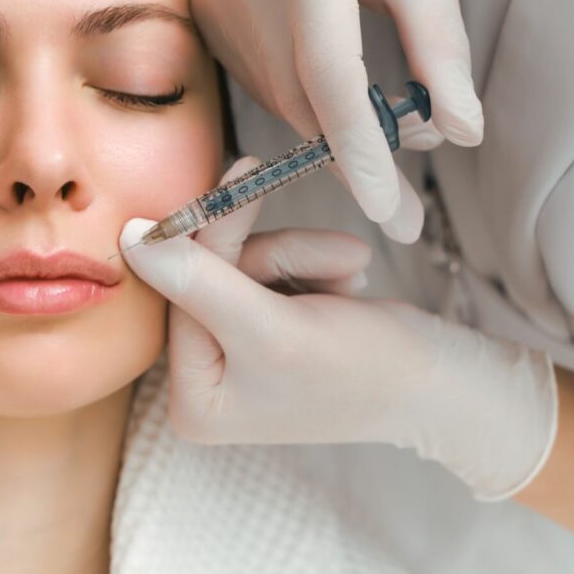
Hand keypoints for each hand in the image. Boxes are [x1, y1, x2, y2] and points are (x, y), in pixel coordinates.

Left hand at [120, 158, 556, 500]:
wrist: (445, 385)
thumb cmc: (367, 369)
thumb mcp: (274, 326)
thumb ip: (199, 281)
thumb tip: (128, 238)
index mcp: (193, 402)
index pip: (181, 295)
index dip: (216, 235)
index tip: (244, 171)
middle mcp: (203, 384)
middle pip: (208, 279)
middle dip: (274, 254)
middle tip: (338, 248)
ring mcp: (233, 358)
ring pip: (241, 267)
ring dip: (300, 257)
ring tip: (352, 271)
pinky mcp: (264, 332)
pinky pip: (266, 274)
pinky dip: (309, 268)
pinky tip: (345, 287)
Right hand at [191, 0, 483, 242]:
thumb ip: (439, 46)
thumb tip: (462, 131)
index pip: (329, 71)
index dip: (358, 146)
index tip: (388, 208)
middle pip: (302, 99)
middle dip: (355, 156)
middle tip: (403, 201)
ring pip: (281, 100)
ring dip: (331, 130)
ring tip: (384, 135)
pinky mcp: (207, 11)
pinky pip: (261, 83)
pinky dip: (304, 104)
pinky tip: (335, 95)